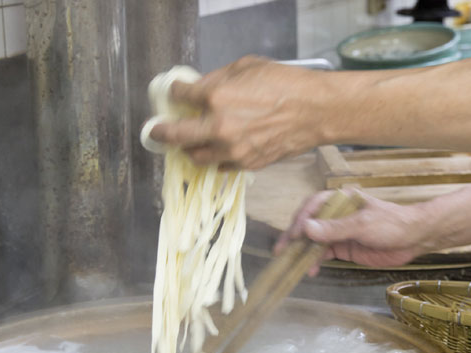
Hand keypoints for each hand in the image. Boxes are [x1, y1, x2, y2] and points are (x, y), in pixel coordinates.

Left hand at [148, 56, 331, 169]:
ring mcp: (231, 149)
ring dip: (189, 149)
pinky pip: (221, 166)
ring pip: (195, 157)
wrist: (315, 111)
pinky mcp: (246, 164)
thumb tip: (202, 88)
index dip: (175, 92)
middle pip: (176, 135)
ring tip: (189, 144)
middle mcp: (218, 127)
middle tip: (155, 131)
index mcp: (216, 97)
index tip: (175, 93)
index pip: (180, 96)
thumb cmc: (285, 83)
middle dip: (161, 132)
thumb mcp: (247, 67)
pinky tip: (218, 151)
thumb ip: (219, 79)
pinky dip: (216, 159)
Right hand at [274, 191, 435, 274]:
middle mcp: (336, 214)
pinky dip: (315, 261)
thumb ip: (335, 228)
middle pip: (309, 224)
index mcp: (340, 200)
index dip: (300, 220)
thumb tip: (306, 228)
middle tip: (281, 252)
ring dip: (303, 252)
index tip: (292, 236)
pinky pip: (324, 253)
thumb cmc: (391, 224)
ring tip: (292, 265)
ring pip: (314, 240)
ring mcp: (340, 232)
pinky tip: (310, 270)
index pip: (312, 207)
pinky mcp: (344, 247)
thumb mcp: (362, 224)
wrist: (414, 239)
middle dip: (294, 237)